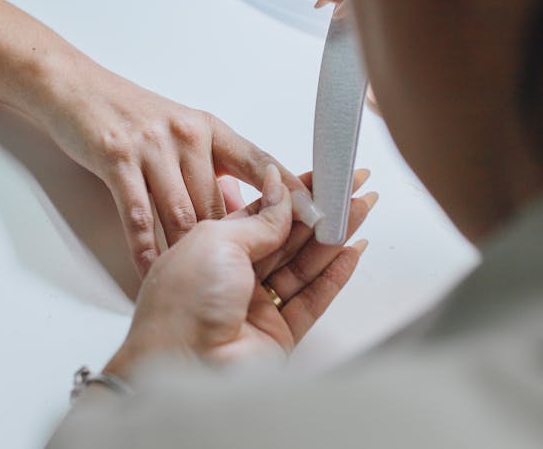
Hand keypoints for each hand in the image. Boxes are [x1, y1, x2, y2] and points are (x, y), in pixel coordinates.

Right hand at [37, 59, 309, 277]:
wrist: (74, 87)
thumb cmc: (132, 113)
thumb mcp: (184, 128)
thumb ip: (214, 164)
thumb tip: (242, 205)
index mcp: (210, 129)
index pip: (262, 162)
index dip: (293, 193)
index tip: (321, 218)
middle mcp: (187, 135)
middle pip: (219, 202)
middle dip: (230, 245)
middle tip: (246, 282)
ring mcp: (152, 148)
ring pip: (182, 214)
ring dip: (189, 256)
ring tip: (199, 289)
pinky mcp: (117, 160)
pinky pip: (139, 216)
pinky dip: (147, 251)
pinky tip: (153, 273)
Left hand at [106, 165, 375, 375]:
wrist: (179, 367)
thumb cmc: (181, 303)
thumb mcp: (218, 240)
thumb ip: (260, 218)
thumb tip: (281, 188)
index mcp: (211, 248)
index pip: (262, 212)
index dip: (295, 192)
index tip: (324, 174)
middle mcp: (233, 276)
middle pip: (288, 237)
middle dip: (323, 212)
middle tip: (354, 187)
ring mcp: (256, 307)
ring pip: (305, 266)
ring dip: (335, 238)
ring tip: (363, 210)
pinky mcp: (277, 335)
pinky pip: (312, 300)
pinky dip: (334, 276)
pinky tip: (353, 252)